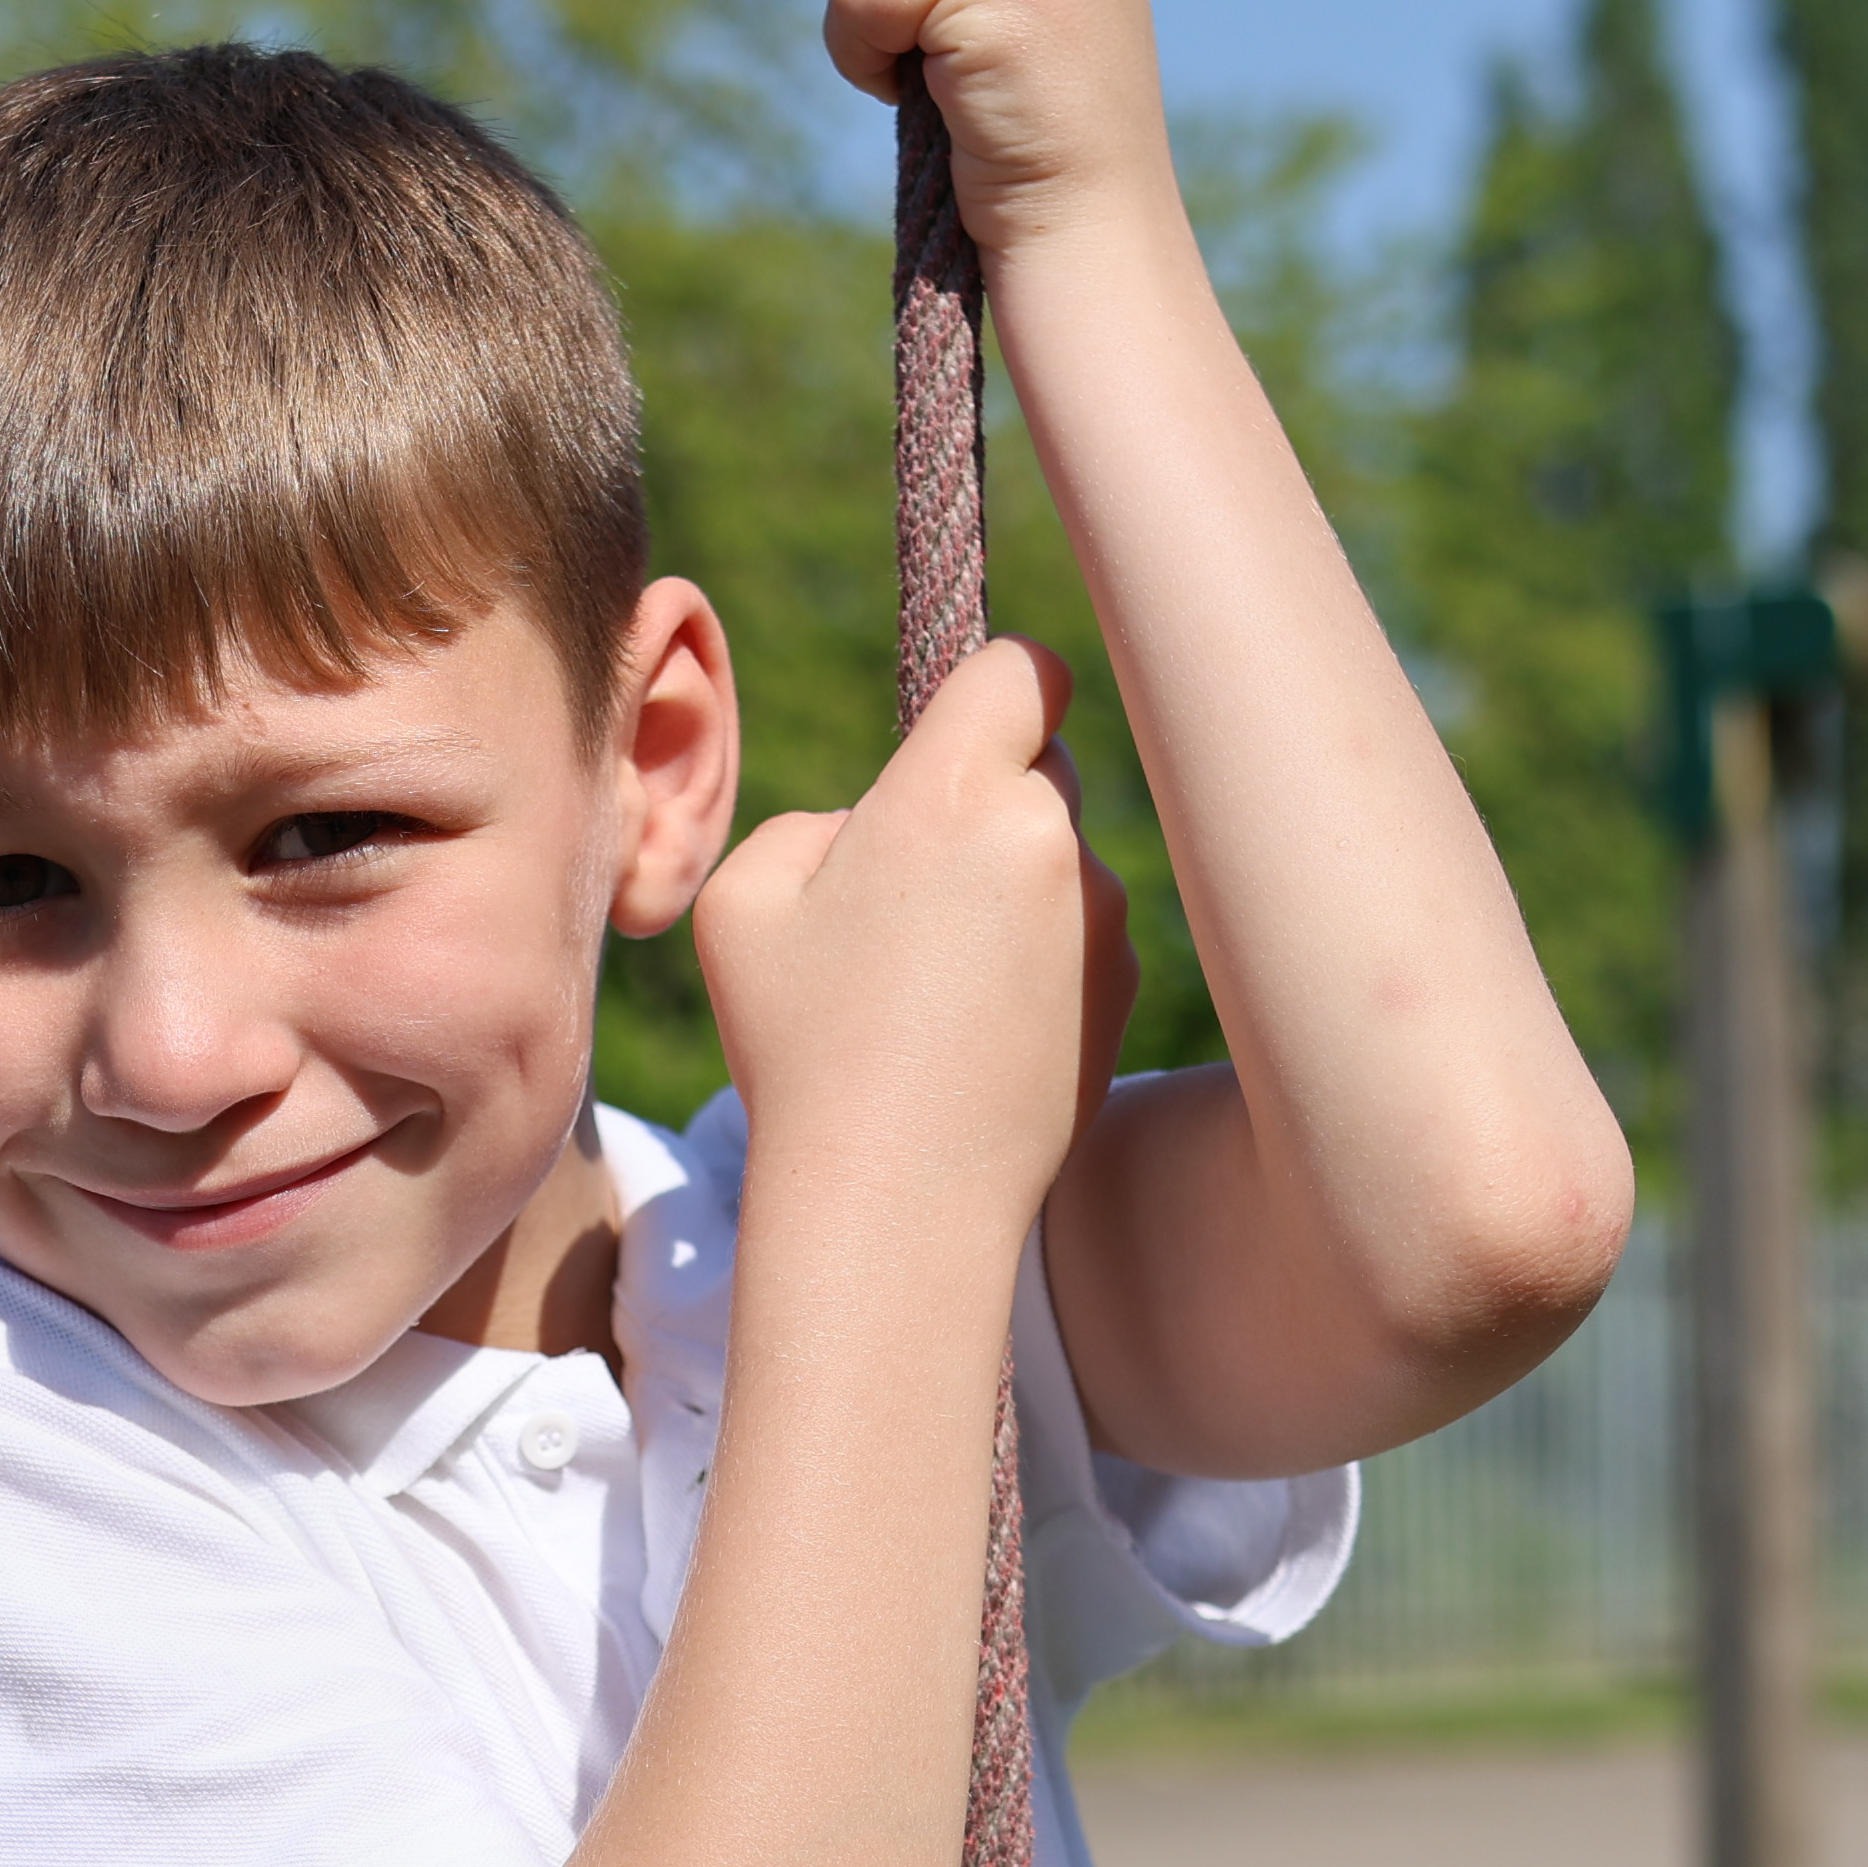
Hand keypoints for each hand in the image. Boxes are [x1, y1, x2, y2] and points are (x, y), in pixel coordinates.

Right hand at [694, 634, 1102, 1237]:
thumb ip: (818, 823)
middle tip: (914, 888)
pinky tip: (976, 1030)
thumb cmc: (803, 1046)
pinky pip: (1084, 932)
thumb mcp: (743, 901)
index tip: (977, 718)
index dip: (1003, 682)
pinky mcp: (1123, 987)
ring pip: (1063, 855)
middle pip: (1045, 763)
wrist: (899, 1196)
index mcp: (953, 794)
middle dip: (990, 798)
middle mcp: (1048, 838)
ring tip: (933, 984)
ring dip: (1015, 885)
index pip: (1026, 670)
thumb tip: (880, 824)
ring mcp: (1101, 917)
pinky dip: (1042, 958)